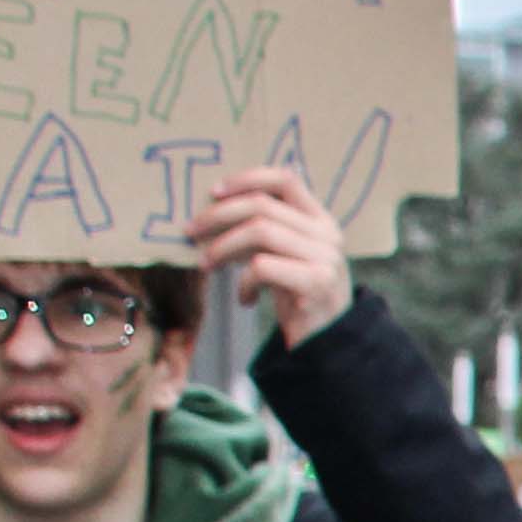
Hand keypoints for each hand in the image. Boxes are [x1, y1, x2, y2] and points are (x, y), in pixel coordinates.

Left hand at [183, 163, 353, 347]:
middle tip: (191, 232)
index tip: (213, 192)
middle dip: (217, 216)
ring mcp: (325, 257)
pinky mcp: (316, 283)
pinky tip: (245, 299)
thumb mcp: (287, 255)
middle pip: (262, 205)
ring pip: (259, 231)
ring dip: (222, 247)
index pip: (284, 180)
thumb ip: (270, 228)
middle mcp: (327, 234)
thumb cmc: (299, 296)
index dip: (246, 179)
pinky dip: (243, 283)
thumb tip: (219, 202)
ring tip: (208, 265)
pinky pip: (262, 267)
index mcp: (321, 220)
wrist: (330, 342)